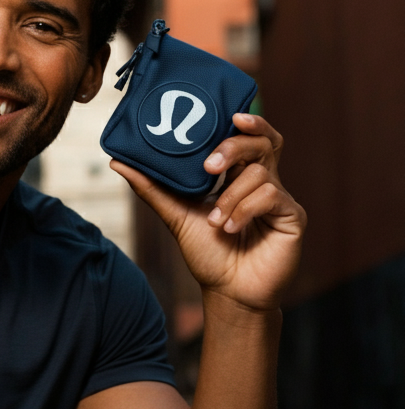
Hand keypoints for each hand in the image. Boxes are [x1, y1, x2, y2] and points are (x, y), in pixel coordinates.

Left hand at [111, 113, 306, 310]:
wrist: (228, 292)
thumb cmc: (207, 254)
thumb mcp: (175, 215)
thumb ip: (151, 188)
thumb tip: (117, 161)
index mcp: (239, 177)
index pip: (251, 138)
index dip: (249, 122)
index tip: (231, 116)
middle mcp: (263, 182)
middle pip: (261, 143)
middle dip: (233, 148)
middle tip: (208, 167)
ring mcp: (280, 198)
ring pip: (259, 173)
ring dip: (230, 197)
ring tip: (215, 222)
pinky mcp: (292, 216)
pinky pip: (270, 196)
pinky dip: (243, 210)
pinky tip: (230, 228)